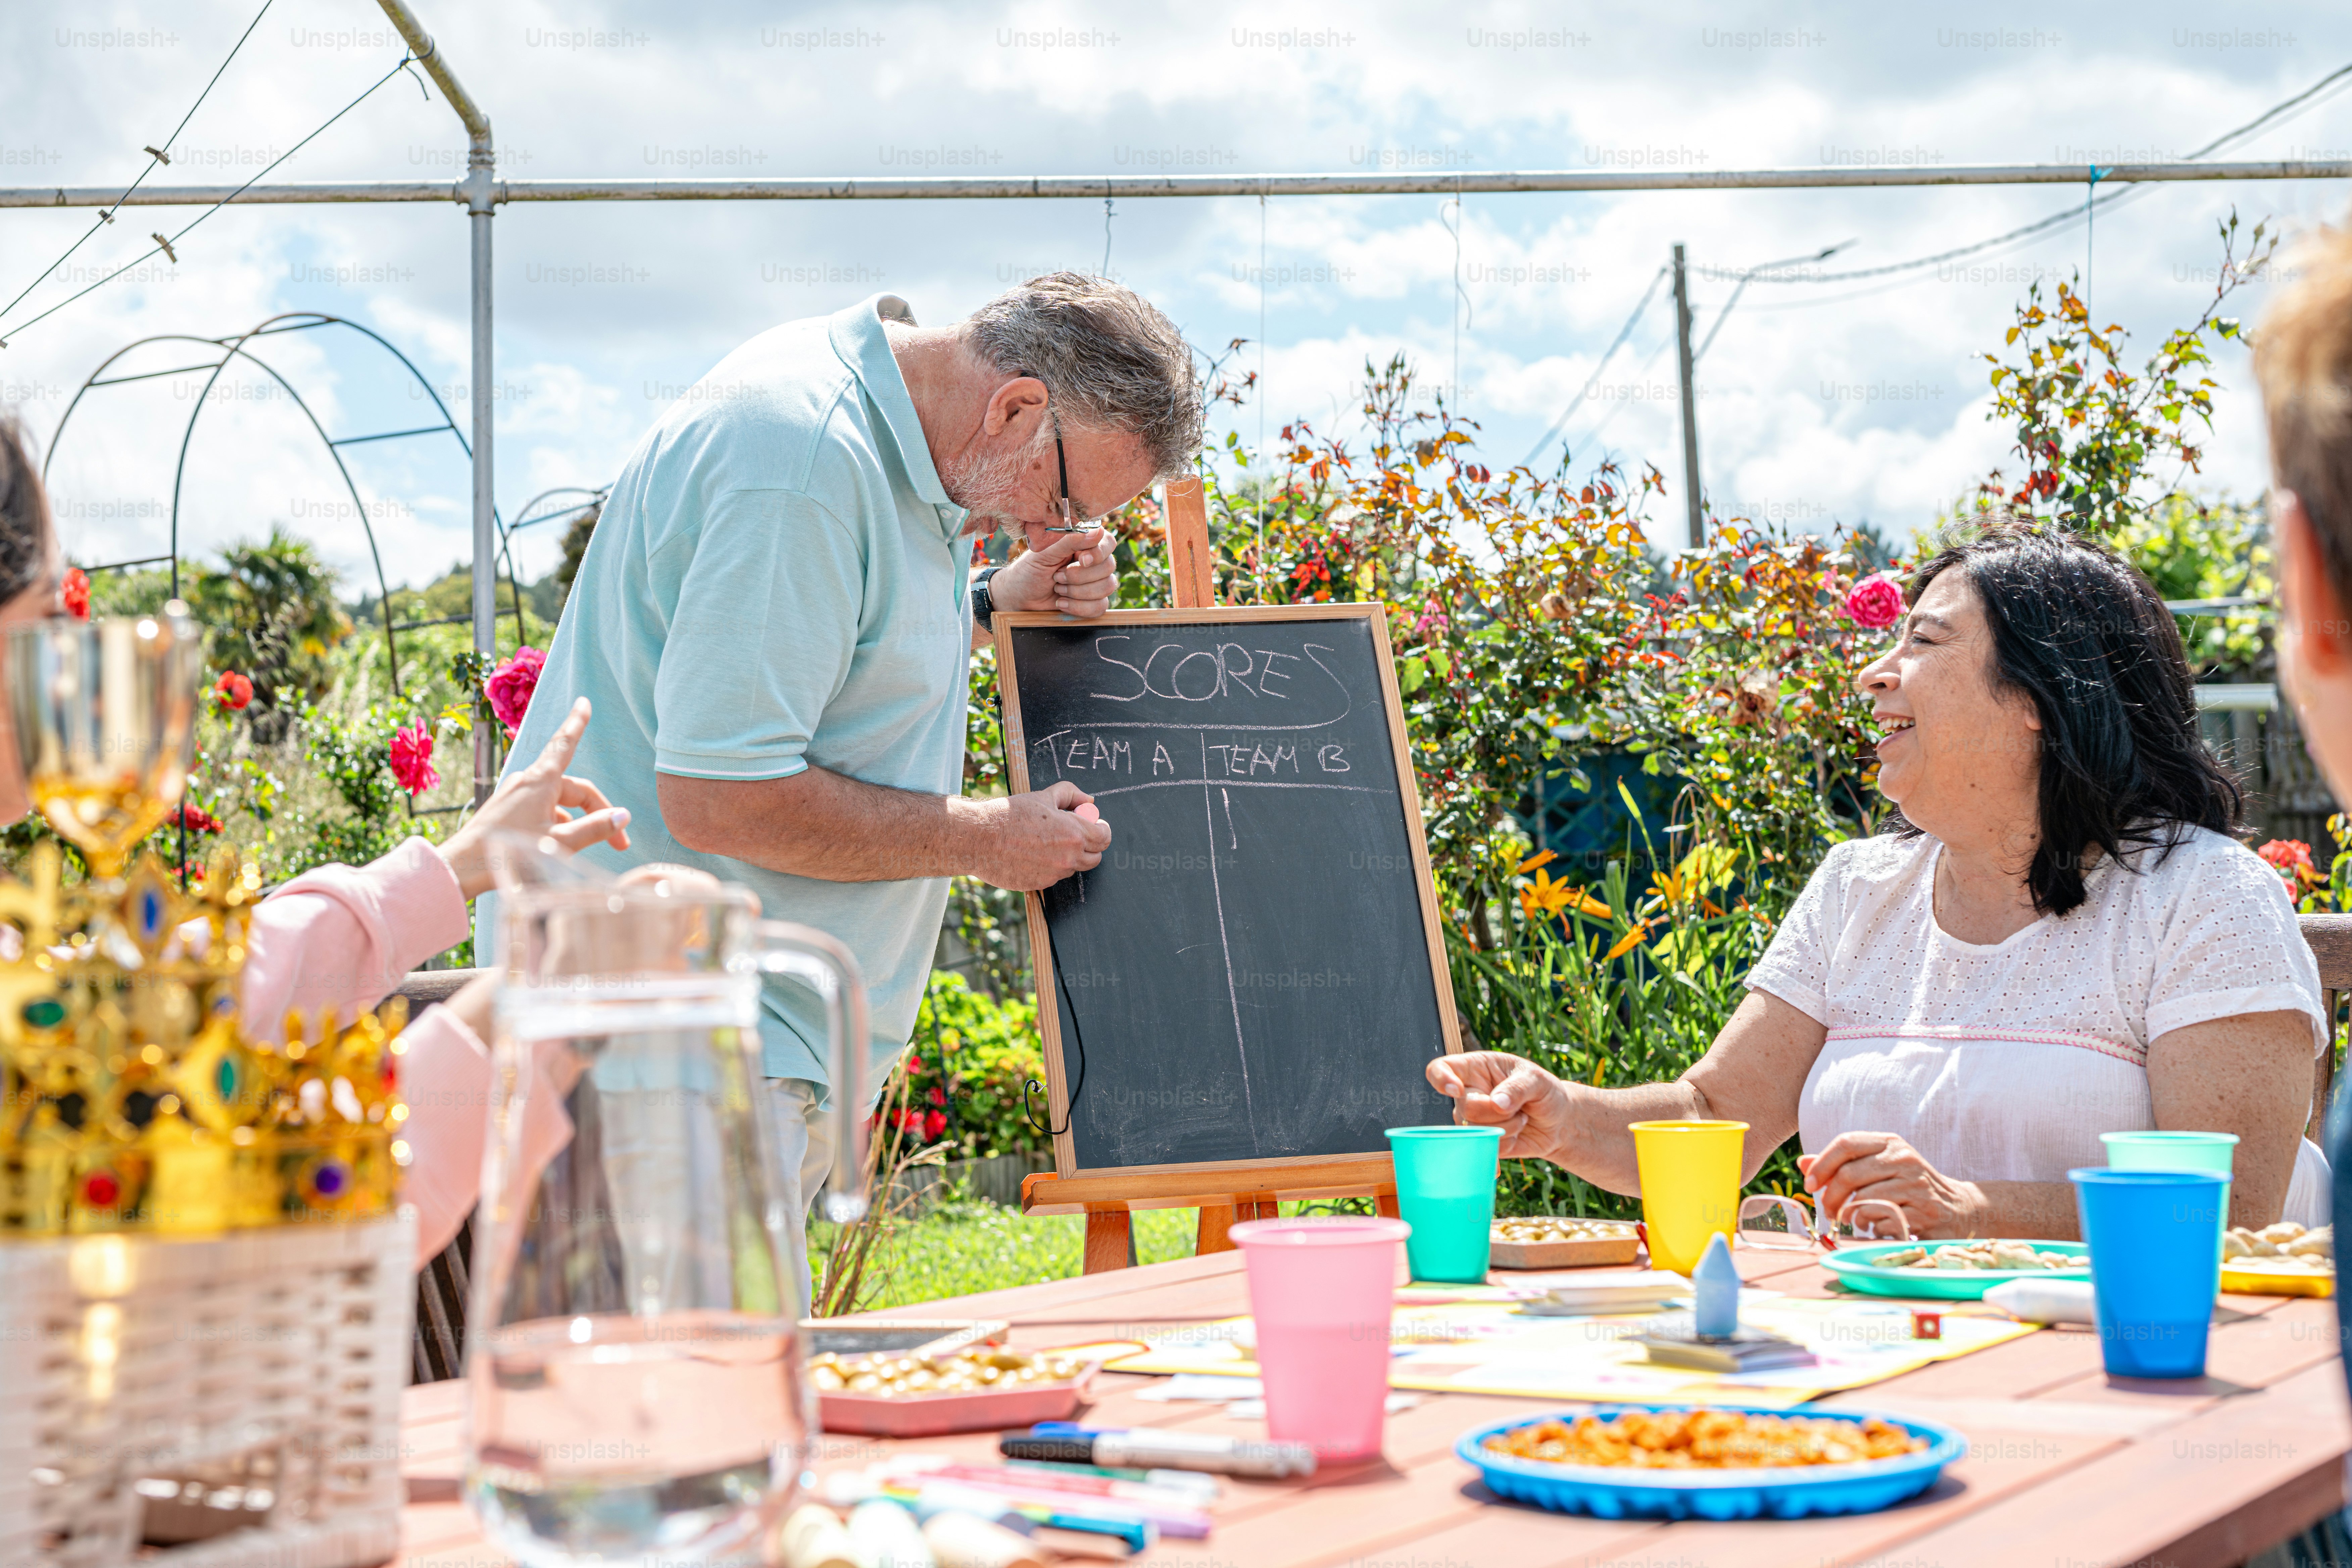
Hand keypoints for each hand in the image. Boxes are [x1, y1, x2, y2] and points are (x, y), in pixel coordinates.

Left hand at [438, 697, 630, 899]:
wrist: (463, 866)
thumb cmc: (510, 853)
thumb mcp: (560, 842)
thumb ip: (594, 828)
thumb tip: (623, 816)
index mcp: (541, 781)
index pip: (565, 744)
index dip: (578, 723)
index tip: (584, 703)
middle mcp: (528, 781)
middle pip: (574, 788)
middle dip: (598, 812)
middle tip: (619, 843)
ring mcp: (516, 794)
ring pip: (559, 801)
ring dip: (578, 822)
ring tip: (586, 849)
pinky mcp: (508, 809)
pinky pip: (543, 809)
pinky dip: (558, 823)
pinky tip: (559, 846)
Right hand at [963, 781, 1110, 889]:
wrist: (980, 838)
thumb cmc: (1010, 815)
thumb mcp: (1043, 795)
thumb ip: (1071, 795)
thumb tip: (1089, 801)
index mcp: (1074, 833)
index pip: (1105, 837)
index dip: (1101, 829)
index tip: (1094, 824)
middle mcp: (1068, 857)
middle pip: (1096, 857)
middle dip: (1089, 845)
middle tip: (1073, 832)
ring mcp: (1054, 874)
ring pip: (1074, 867)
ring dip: (1068, 856)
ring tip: (1046, 841)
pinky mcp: (1040, 885)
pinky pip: (1054, 876)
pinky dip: (1050, 866)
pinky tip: (1032, 853)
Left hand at [995, 526, 1117, 618]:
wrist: (1019, 598)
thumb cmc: (1029, 571)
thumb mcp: (1045, 553)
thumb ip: (1070, 541)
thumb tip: (1098, 531)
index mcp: (1082, 543)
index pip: (1108, 542)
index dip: (1098, 553)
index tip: (1081, 560)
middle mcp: (1093, 561)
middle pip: (1108, 566)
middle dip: (1079, 577)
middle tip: (1057, 577)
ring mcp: (1095, 582)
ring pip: (1107, 587)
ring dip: (1077, 592)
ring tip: (1057, 589)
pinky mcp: (1093, 601)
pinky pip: (1100, 606)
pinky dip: (1079, 607)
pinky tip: (1062, 603)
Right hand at [1426, 1051, 1570, 1160]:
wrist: (1558, 1123)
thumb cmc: (1545, 1092)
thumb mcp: (1538, 1081)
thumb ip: (1518, 1087)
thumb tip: (1496, 1104)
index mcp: (1475, 1068)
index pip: (1441, 1068)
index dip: (1441, 1078)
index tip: (1457, 1089)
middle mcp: (1468, 1093)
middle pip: (1465, 1108)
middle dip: (1496, 1113)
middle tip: (1520, 1109)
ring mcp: (1472, 1120)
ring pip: (1474, 1131)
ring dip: (1506, 1128)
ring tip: (1522, 1119)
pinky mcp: (1481, 1141)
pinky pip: (1484, 1147)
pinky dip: (1505, 1144)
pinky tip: (1516, 1137)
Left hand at [1800, 1132, 1988, 1239]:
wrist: (1958, 1208)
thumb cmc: (1907, 1185)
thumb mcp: (1878, 1167)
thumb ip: (1841, 1165)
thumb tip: (1802, 1164)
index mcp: (1890, 1142)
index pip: (1845, 1143)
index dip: (1821, 1164)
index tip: (1810, 1185)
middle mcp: (1904, 1159)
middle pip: (1849, 1174)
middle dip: (1830, 1197)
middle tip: (1828, 1212)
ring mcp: (1916, 1185)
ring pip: (1863, 1199)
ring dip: (1851, 1215)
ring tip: (1853, 1219)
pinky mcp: (1923, 1212)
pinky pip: (1881, 1220)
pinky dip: (1872, 1226)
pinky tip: (1876, 1226)